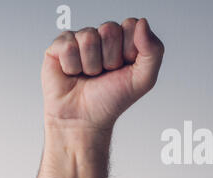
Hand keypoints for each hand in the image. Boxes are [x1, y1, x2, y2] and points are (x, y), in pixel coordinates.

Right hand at [42, 18, 164, 130]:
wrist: (84, 119)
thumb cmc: (113, 100)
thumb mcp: (144, 79)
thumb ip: (154, 51)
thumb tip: (142, 22)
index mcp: (125, 41)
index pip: (131, 25)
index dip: (129, 49)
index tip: (125, 68)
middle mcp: (103, 37)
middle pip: (109, 28)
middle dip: (110, 58)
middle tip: (105, 74)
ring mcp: (80, 40)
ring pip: (89, 38)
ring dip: (91, 65)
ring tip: (89, 76)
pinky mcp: (59, 46)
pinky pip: (68, 46)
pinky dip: (73, 67)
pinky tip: (73, 74)